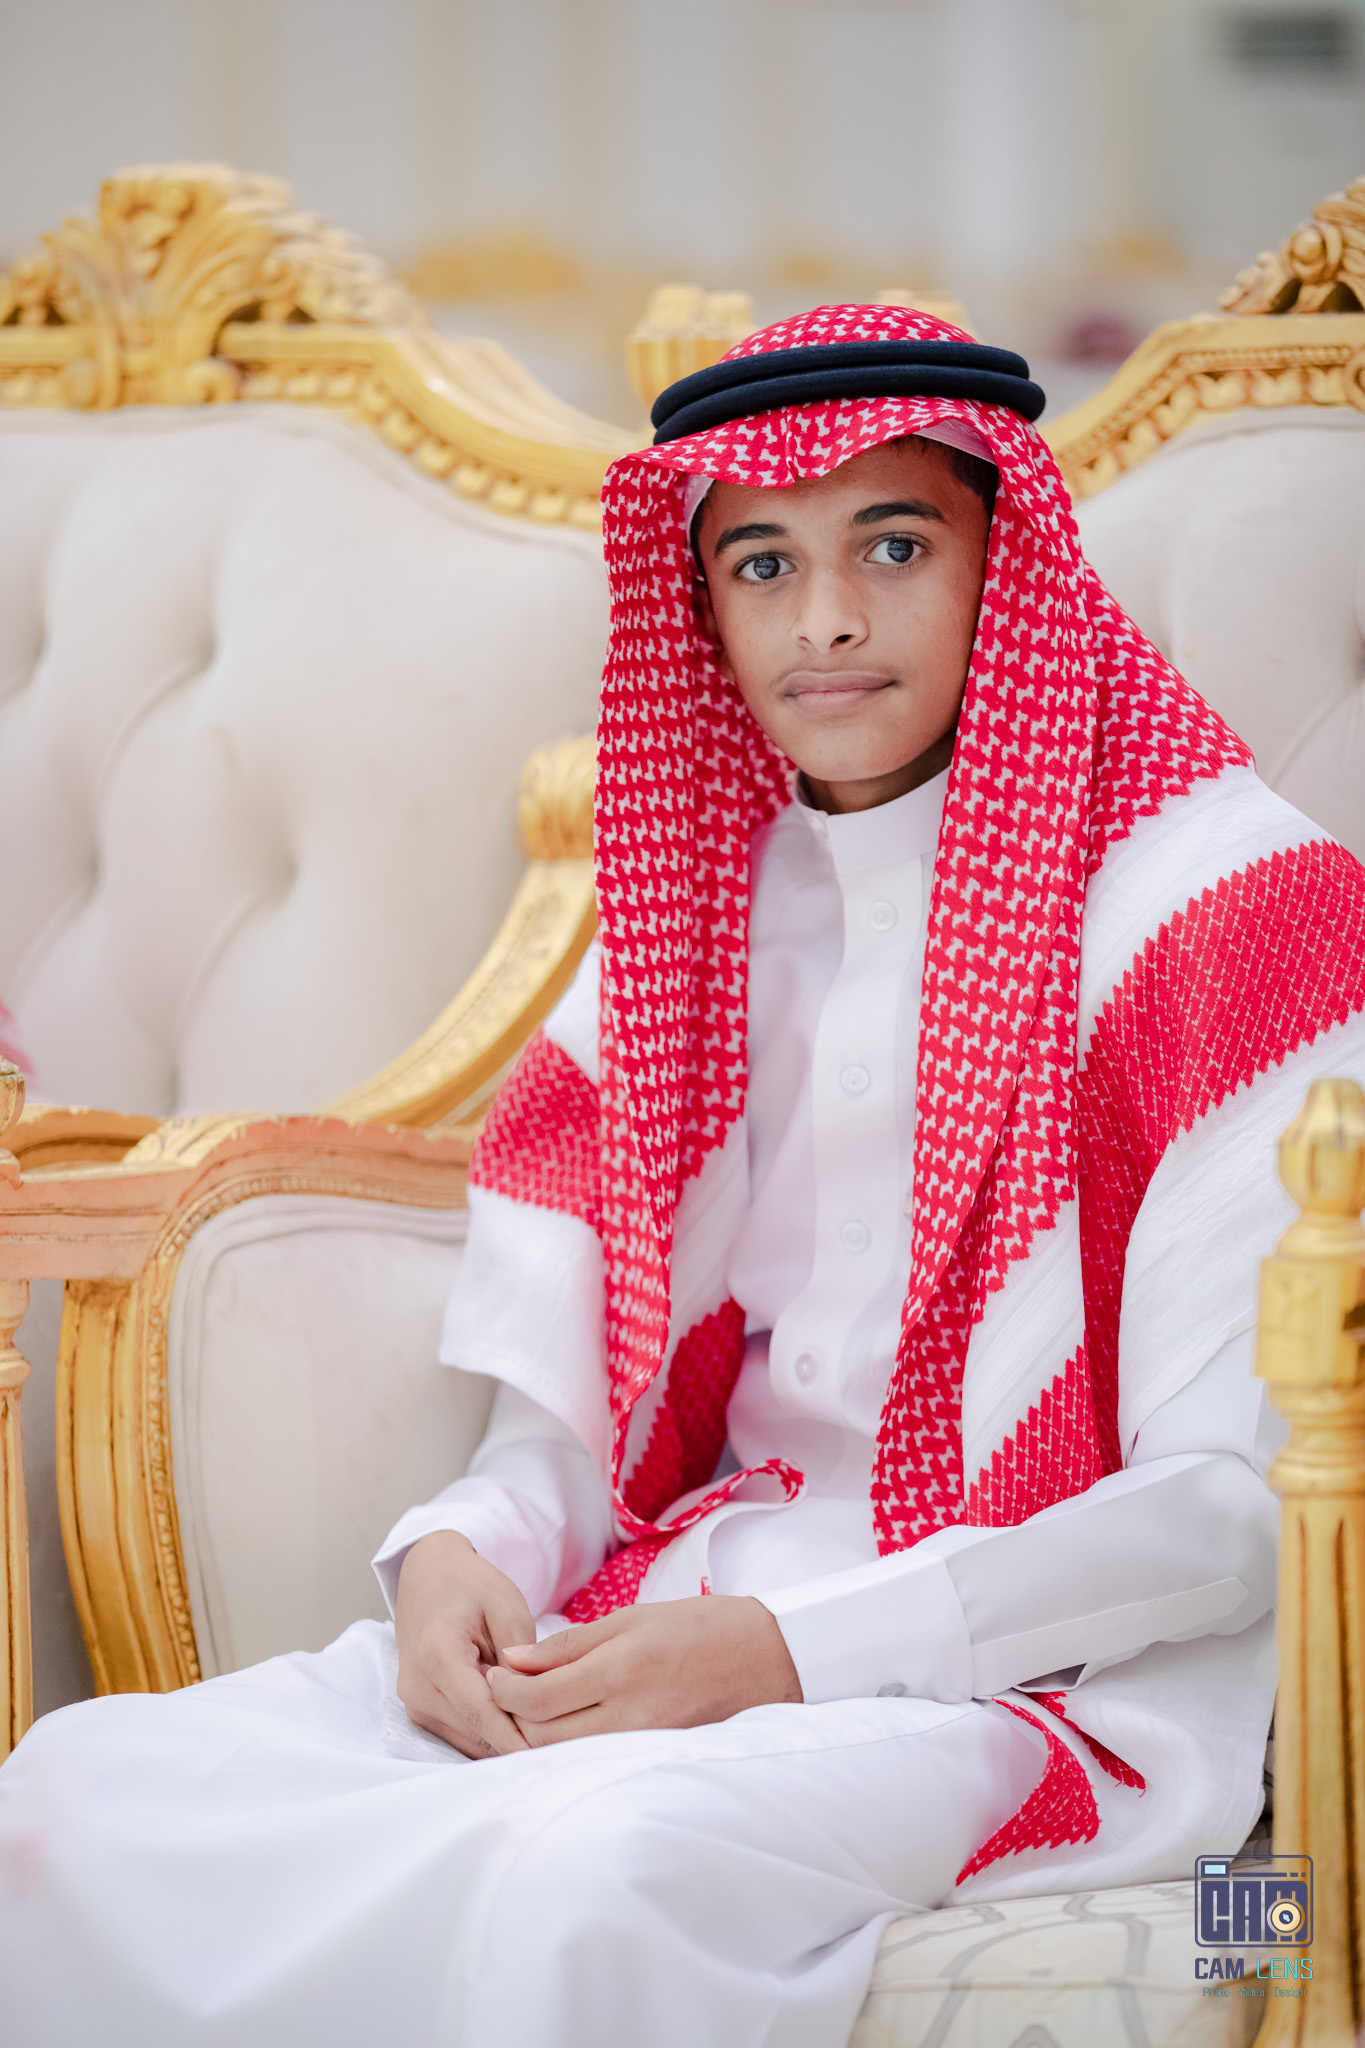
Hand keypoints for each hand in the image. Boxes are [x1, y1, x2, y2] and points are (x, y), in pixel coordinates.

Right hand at [394, 1530, 536, 1758]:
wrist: (429, 1576)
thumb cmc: (471, 1586)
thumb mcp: (507, 1608)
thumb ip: (521, 1659)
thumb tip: (535, 1708)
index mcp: (438, 1656)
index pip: (481, 1713)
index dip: (516, 1740)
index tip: (549, 1758)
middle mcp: (418, 1688)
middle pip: (476, 1732)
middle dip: (517, 1740)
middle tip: (563, 1740)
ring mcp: (415, 1703)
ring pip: (469, 1740)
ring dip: (504, 1738)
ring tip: (545, 1725)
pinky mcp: (420, 1712)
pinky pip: (462, 1734)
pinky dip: (491, 1732)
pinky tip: (519, 1717)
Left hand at [486, 1595, 802, 1745]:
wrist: (764, 1657)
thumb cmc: (697, 1626)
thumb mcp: (631, 1618)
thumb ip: (570, 1645)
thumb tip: (514, 1661)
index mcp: (620, 1671)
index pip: (538, 1700)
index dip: (505, 1691)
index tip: (494, 1673)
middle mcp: (628, 1715)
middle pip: (543, 1737)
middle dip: (512, 1717)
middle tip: (503, 1690)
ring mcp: (642, 1742)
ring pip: (565, 1753)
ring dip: (536, 1734)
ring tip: (528, 1706)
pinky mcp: (653, 1755)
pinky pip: (595, 1757)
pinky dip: (569, 1744)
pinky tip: (564, 1723)